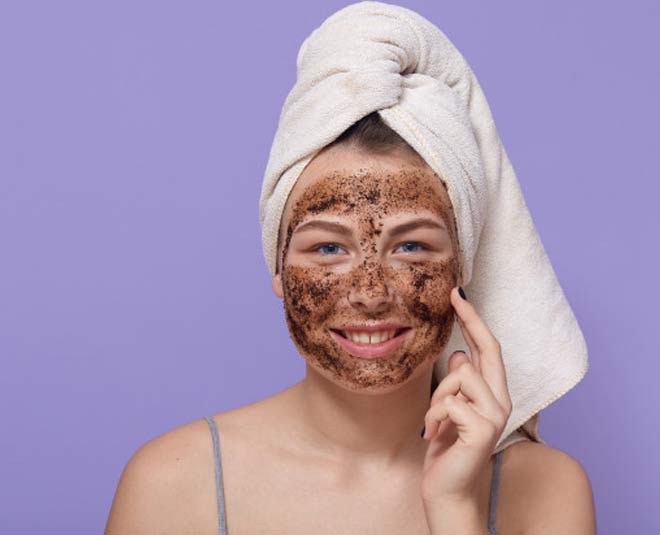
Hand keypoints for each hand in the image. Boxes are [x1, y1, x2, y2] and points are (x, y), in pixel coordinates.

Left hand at [420, 287, 512, 508]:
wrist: (447, 490)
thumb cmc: (446, 449)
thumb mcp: (447, 409)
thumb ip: (458, 384)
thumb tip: (460, 356)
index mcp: (492, 394)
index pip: (487, 350)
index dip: (475, 321)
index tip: (459, 294)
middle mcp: (501, 401)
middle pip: (489, 349)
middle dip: (471, 318)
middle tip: (454, 294)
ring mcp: (495, 415)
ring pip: (460, 376)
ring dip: (436, 398)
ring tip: (434, 422)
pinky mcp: (483, 429)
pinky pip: (450, 402)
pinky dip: (434, 416)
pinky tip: (434, 434)